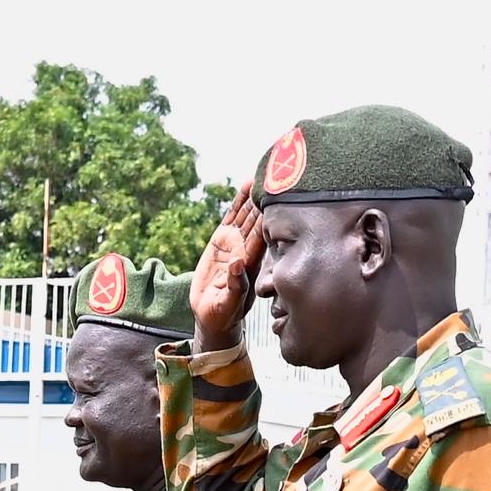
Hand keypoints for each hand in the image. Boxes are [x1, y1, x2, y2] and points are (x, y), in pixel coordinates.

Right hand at [189, 184, 263, 351]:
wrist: (211, 315)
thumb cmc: (224, 313)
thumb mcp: (229, 303)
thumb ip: (235, 285)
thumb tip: (237, 263)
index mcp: (251, 262)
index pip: (263, 234)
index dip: (270, 216)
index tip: (279, 198)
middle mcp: (246, 249)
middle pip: (259, 219)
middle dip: (267, 200)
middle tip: (277, 178)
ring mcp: (235, 243)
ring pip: (247, 214)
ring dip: (255, 196)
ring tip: (263, 175)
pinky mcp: (221, 240)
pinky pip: (232, 217)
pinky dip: (238, 202)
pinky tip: (245, 187)